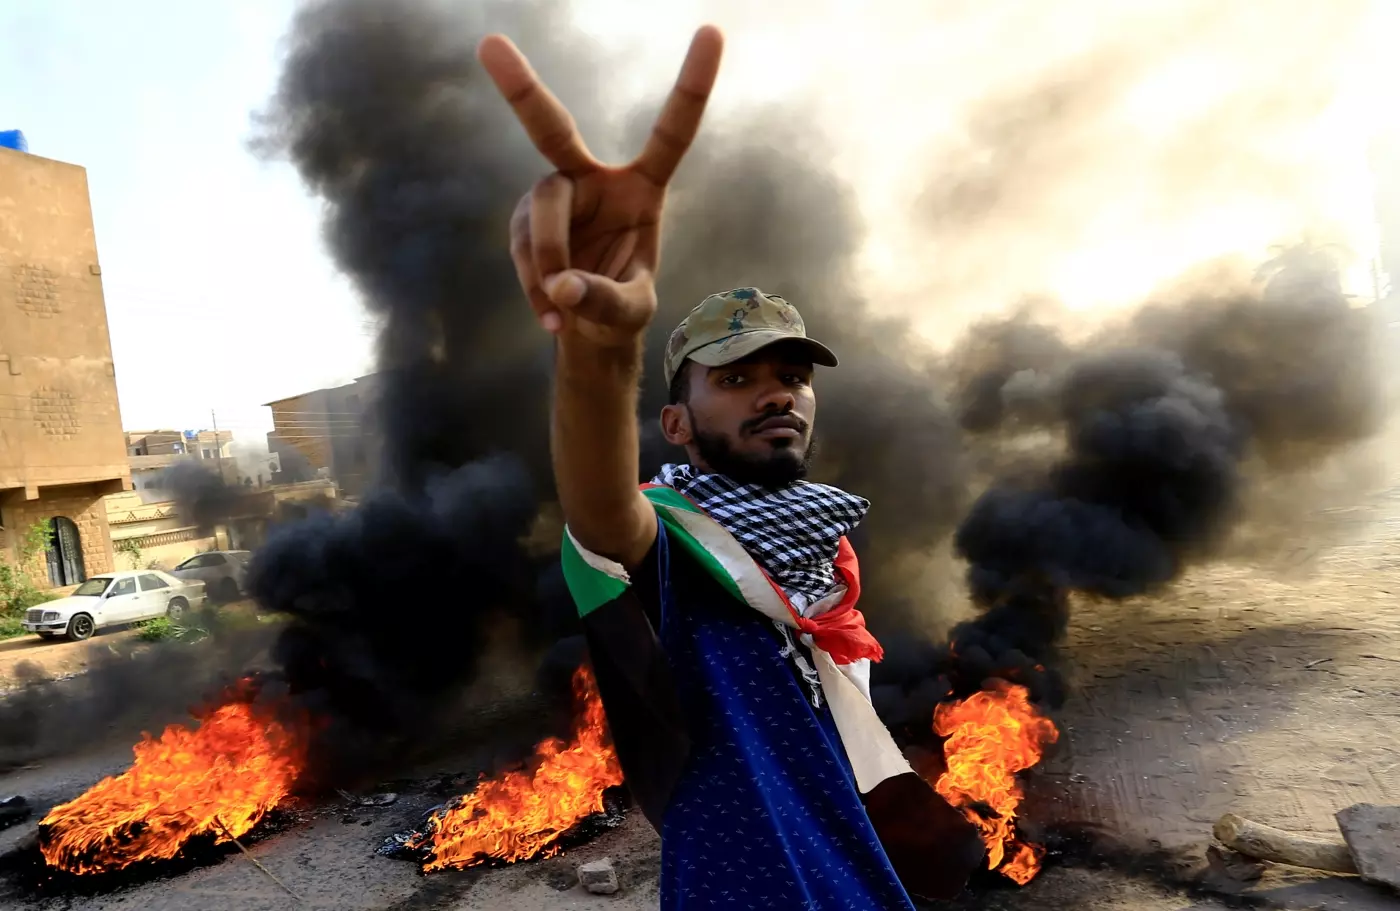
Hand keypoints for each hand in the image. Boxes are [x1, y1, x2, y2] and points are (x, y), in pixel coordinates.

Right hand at [478, 27, 723, 346]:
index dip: (692, 85)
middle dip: (521, 89)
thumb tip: (564, 287)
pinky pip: (522, 247)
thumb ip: (607, 299)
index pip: (671, 131)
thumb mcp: (631, 311)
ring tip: (561, 307)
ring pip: (540, 208)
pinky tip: (551, 315)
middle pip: (553, 131)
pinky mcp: (523, 222)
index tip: (713, 31)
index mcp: (643, 186)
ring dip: (547, 258)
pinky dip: (534, 284)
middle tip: (490, 45)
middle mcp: (593, 179)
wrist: (587, 329)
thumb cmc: (621, 308)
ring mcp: (553, 197)